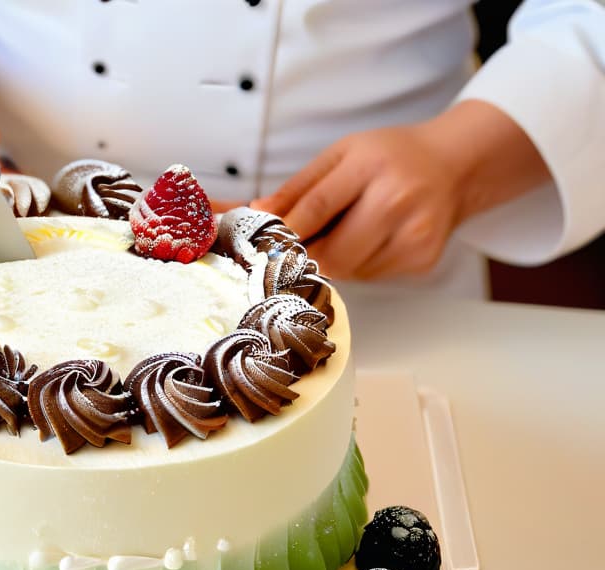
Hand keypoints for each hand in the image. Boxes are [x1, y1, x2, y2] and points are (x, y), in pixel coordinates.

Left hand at [253, 101, 549, 280]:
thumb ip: (298, 187)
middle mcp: (398, 200)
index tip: (263, 243)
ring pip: (349, 270)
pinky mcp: (423, 260)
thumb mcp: (342, 154)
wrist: (454, 165)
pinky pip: (370, 276)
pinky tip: (369, 240)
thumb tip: (255, 212)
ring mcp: (415, 235)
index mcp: (372, 165)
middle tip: (294, 247)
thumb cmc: (391, 157)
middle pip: (333, 251)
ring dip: (332, 259)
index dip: (286, 229)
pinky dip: (358, 265)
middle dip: (306, 254)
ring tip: (343, 231)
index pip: (317, 205)